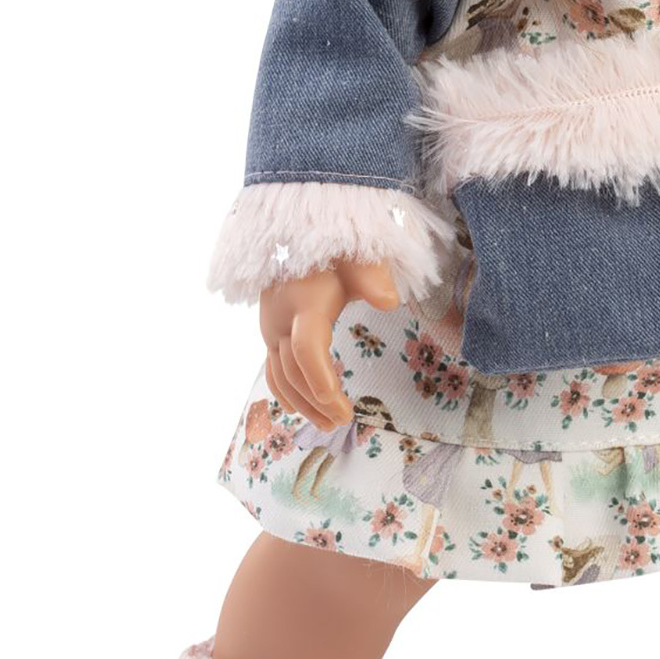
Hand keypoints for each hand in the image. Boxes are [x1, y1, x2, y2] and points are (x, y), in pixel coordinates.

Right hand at [258, 259, 399, 429]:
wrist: (301, 234)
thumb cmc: (338, 248)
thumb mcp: (359, 258)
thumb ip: (373, 278)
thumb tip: (390, 301)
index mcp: (304, 304)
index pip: (307, 350)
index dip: (321, 380)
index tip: (340, 405)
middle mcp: (281, 320)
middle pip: (294, 372)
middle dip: (318, 402)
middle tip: (344, 422)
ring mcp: (270, 328)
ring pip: (280, 377)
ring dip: (302, 404)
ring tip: (328, 424)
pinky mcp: (269, 331)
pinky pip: (272, 369)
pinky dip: (285, 392)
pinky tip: (297, 409)